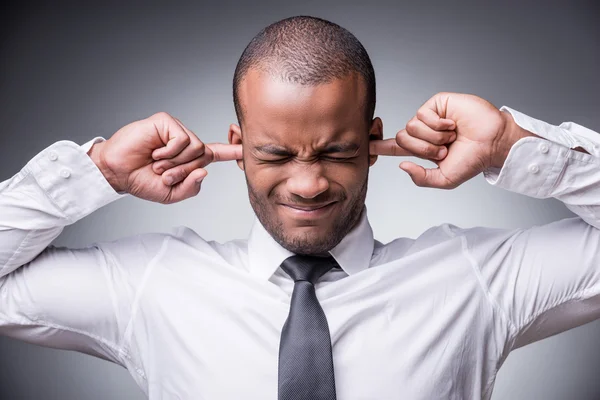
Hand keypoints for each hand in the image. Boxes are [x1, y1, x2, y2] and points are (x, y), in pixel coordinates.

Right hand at [88, 112, 241, 203]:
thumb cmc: (142, 181)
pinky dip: (170, 152)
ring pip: (196, 148)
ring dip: (176, 163)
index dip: (234, 152)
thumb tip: (204, 171)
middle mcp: (186, 142)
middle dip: (184, 171)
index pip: (218, 154)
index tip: (249, 148)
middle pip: (205, 156)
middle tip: (162, 174)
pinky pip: (182, 140)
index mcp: (191, 159)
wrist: (117, 173)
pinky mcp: (166, 122)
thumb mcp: (171, 194)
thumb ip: (191, 187)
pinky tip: (155, 152)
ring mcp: (177, 130)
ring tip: (157, 164)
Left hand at [370, 92, 525, 188]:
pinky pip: (422, 114)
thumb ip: (422, 178)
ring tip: (451, 136)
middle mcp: (423, 132)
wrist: (493, 142)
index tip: (367, 145)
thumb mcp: (445, 179)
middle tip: (445, 149)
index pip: (396, 147)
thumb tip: (401, 165)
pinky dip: (438, 124)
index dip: (380, 146)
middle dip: (424, 148)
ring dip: (433, 137)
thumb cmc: (473, 160)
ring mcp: (429, 117)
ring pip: (411, 127)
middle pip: (402, 139)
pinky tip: (452, 124)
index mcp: (423, 149)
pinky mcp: (436, 104)